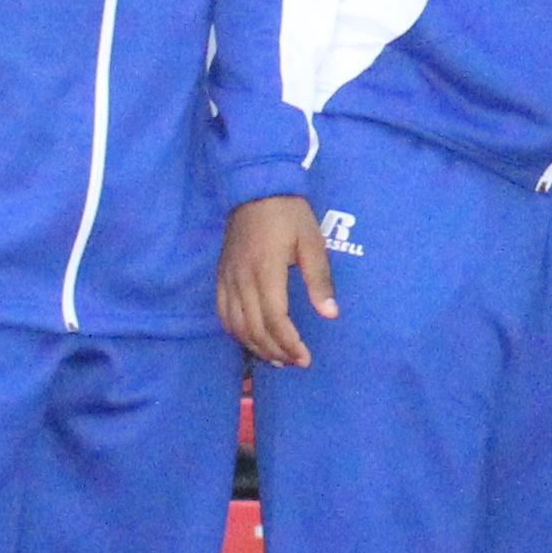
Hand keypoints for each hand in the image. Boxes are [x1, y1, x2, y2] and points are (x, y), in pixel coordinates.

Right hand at [222, 193, 335, 366]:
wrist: (256, 190)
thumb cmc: (289, 215)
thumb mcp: (312, 242)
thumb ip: (319, 280)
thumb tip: (330, 314)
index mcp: (266, 270)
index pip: (274, 319)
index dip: (288, 343)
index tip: (304, 357)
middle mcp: (242, 278)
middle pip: (253, 328)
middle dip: (275, 351)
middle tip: (295, 362)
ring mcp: (228, 278)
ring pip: (235, 325)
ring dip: (255, 346)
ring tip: (277, 358)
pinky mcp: (221, 276)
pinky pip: (223, 313)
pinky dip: (235, 332)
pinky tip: (251, 340)